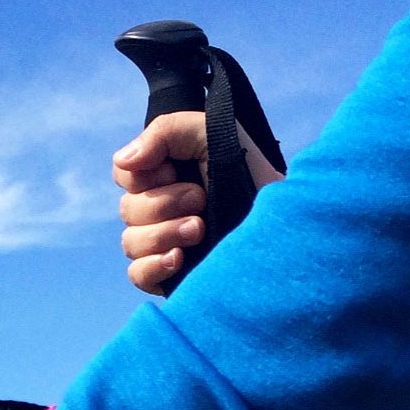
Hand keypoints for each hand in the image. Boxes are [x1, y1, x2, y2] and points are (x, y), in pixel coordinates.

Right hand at [114, 110, 285, 294]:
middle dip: (164, 203)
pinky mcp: (172, 276)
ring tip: (200, 229)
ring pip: (131, 242)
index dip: (143, 174)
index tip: (175, 170)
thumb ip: (164, 133)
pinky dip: (153, 266)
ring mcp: (166, 245)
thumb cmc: (253, 174)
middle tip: (201, 199)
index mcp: (167, 176)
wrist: (285, 223)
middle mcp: (162, 210)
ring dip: (164, 233)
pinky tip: (179, 259)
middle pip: (127, 209)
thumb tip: (124, 161)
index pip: (124, 173)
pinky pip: (138, 275)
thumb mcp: (211, 133)